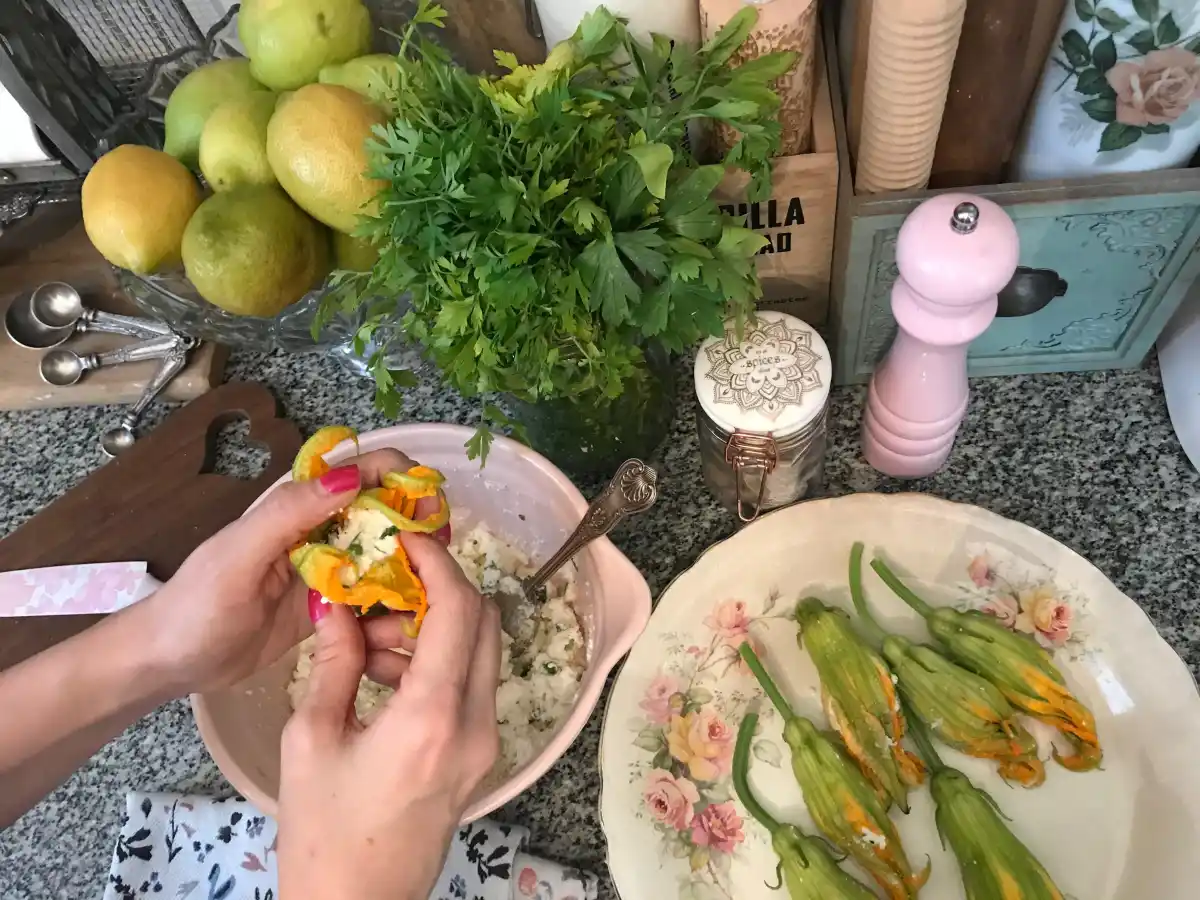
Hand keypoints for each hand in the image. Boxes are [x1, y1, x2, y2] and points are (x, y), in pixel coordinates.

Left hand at [142, 448, 423, 694]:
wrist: (167, 663)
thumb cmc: (195, 605)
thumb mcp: (238, 555)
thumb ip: (290, 513)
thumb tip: (352, 476)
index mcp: (298, 507)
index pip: (362, 472)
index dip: (402, 480)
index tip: (429, 510)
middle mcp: (320, 532)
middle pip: (385, 514)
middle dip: (419, 527)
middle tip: (441, 560)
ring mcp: (327, 572)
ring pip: (386, 557)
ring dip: (412, 569)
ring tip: (431, 596)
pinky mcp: (330, 610)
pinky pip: (372, 599)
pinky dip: (393, 607)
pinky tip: (405, 625)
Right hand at [278, 534, 500, 899]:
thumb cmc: (322, 834)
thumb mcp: (311, 740)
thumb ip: (333, 662)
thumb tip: (338, 604)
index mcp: (432, 716)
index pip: (459, 610)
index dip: (438, 562)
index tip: (408, 538)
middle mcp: (477, 724)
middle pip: (484, 623)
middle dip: (441, 589)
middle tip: (389, 579)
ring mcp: (487, 742)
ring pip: (481, 652)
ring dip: (437, 627)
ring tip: (371, 637)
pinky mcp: (481, 757)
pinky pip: (472, 685)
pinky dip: (439, 661)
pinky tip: (385, 671)